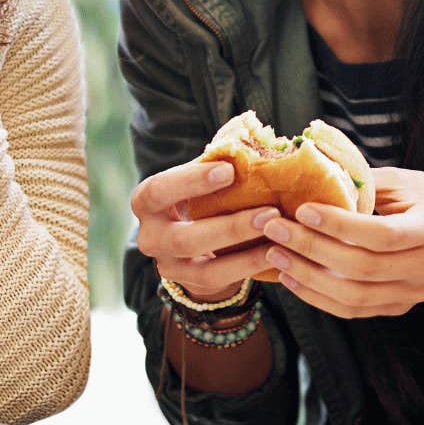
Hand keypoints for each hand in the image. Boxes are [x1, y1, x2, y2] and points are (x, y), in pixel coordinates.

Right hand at [131, 161, 279, 301]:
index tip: (229, 170)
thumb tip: (253, 140)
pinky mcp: (190, 284)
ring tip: (277, 235)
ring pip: (204, 266)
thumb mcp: (199, 179)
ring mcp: (168, 265)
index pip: (159, 190)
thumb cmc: (199, 196)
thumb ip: (216, 163)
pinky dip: (249, 267)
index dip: (191, 181)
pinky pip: (220, 279)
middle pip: (183, 239)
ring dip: (245, 252)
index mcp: (146, 201)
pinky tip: (275, 254)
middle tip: (269, 212)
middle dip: (229, 227)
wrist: (192, 241)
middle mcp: (148, 237)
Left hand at [259, 167, 423, 330]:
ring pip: (355, 297)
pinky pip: (355, 310)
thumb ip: (367, 182)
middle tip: (274, 229)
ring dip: (309, 278)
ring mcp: (415, 293)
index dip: (340, 226)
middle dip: (312, 249)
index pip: (383, 235)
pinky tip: (292, 279)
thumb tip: (314, 171)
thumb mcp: (411, 181)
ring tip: (275, 256)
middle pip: (363, 268)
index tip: (303, 209)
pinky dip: (319, 298)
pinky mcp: (400, 307)